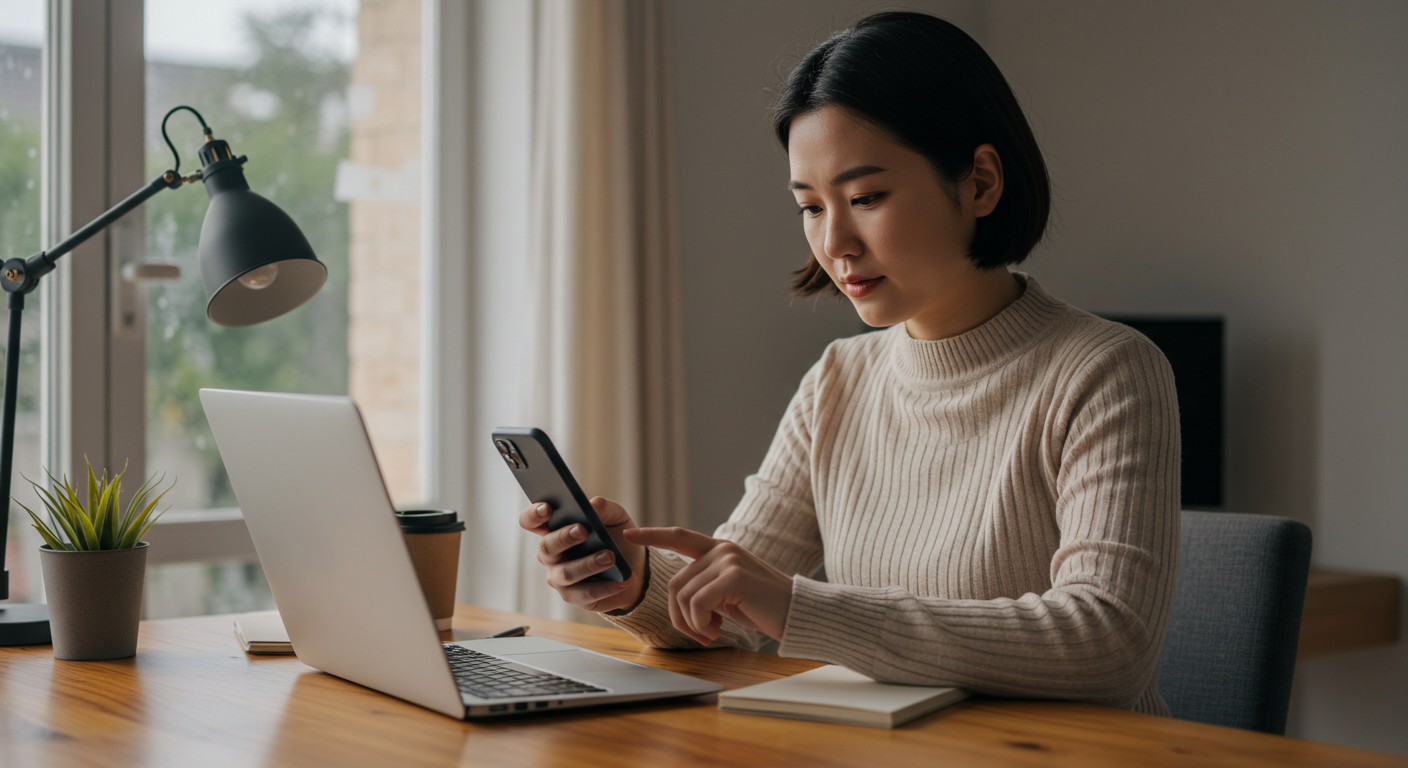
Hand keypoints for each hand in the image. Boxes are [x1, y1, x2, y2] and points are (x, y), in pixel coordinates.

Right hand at [518, 497, 647, 612]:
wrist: (634, 569)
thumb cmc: (617, 539)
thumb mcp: (616, 519)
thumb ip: (605, 509)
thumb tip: (594, 504)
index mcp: (554, 529)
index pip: (531, 521)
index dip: (534, 515)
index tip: (547, 508)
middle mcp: (551, 555)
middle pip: (546, 546)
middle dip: (563, 537)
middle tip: (582, 530)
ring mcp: (559, 577)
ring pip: (566, 572)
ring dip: (588, 564)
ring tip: (610, 557)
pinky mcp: (574, 597)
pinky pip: (586, 593)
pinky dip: (607, 586)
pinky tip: (623, 580)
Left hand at [623, 527, 791, 645]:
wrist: (798, 612)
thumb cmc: (764, 607)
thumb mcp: (731, 590)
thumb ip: (707, 583)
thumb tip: (680, 598)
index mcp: (720, 549)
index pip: (680, 536)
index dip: (653, 534)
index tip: (631, 533)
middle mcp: (722, 549)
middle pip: (675, 583)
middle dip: (679, 616)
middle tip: (701, 634)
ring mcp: (728, 561)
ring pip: (683, 596)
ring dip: (692, 623)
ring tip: (712, 632)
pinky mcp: (733, 577)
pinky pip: (697, 604)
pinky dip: (701, 624)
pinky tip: (719, 630)